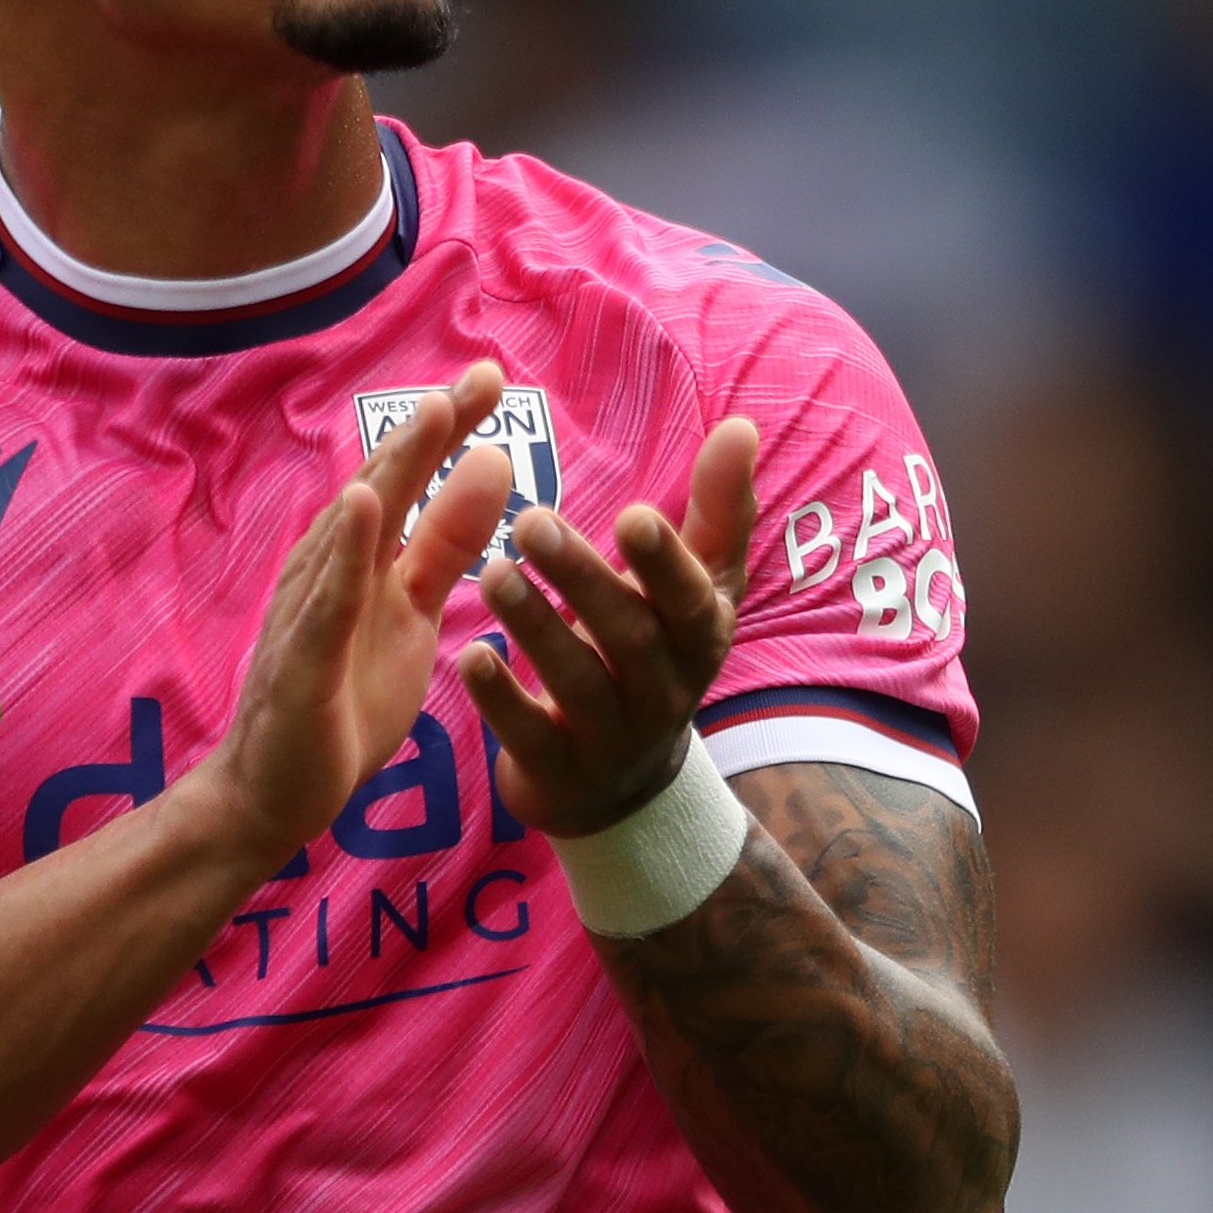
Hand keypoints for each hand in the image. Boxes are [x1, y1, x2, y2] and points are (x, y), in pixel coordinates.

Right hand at [193, 365, 515, 859]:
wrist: (273, 794)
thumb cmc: (342, 699)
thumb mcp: (412, 613)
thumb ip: (444, 544)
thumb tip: (489, 466)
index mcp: (362, 558)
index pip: (406, 479)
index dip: (446, 427)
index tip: (493, 377)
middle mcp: (329, 570)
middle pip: (381, 485)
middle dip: (430, 428)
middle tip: (484, 375)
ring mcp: (309, 612)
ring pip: (352, 531)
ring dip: (390, 470)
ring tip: (431, 415)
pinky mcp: (302, 663)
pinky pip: (326, 604)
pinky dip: (345, 553)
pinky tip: (364, 508)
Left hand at [463, 418, 759, 834]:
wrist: (625, 787)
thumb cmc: (657, 655)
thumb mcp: (700, 591)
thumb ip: (717, 511)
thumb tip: (741, 425)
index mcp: (698, 636)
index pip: (689, 598)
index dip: (665, 562)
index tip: (632, 514)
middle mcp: (663, 690)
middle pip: (628, 634)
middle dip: (582, 580)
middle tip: (530, 523)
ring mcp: (611, 736)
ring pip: (576, 681)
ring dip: (535, 627)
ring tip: (493, 574)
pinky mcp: (558, 772)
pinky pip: (529, 735)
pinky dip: (501, 699)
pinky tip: (470, 658)